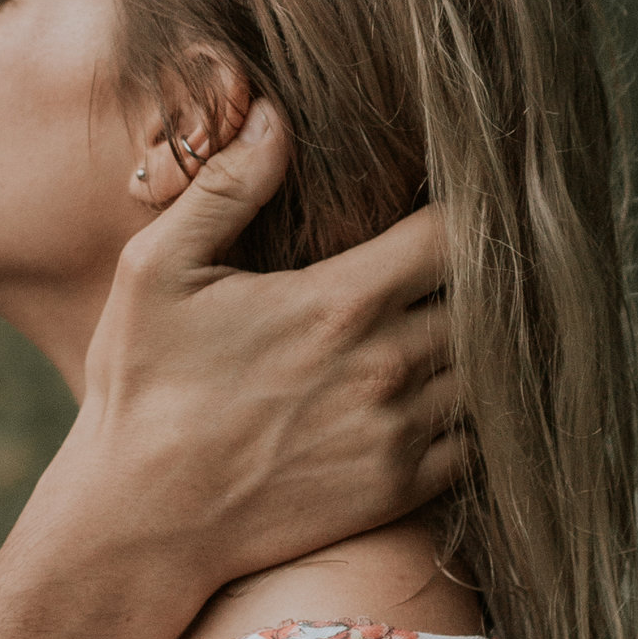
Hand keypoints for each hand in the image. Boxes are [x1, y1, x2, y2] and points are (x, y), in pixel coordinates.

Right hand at [67, 102, 461, 594]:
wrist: (145, 522)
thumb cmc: (144, 390)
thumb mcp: (157, 271)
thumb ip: (224, 188)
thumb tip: (276, 117)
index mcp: (339, 302)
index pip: (455, 234)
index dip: (471, 207)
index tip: (466, 193)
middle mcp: (387, 366)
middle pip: (488, 299)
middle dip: (490, 269)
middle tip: (484, 247)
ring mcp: (401, 433)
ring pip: (493, 368)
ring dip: (490, 338)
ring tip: (475, 310)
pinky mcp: (401, 489)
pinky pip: (480, 438)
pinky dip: (481, 408)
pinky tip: (452, 384)